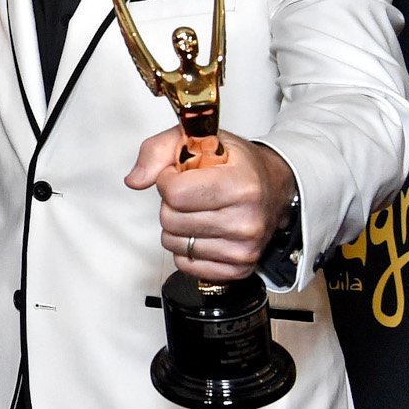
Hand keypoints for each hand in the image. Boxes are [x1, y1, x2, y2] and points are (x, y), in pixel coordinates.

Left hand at [125, 128, 295, 282]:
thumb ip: (156, 151)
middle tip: (193, 193)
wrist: (273, 186)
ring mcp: (244, 248)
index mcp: (240, 184)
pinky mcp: (238, 268)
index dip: (167, 180)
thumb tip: (135, 180)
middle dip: (171, 204)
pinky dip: (187, 248)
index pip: (174, 193)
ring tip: (200, 210)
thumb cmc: (233, 163)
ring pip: (173, 243)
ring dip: (177, 226)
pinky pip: (185, 264)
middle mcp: (246, 220)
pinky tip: (204, 230)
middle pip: (170, 220)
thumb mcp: (195, 140)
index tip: (181, 174)